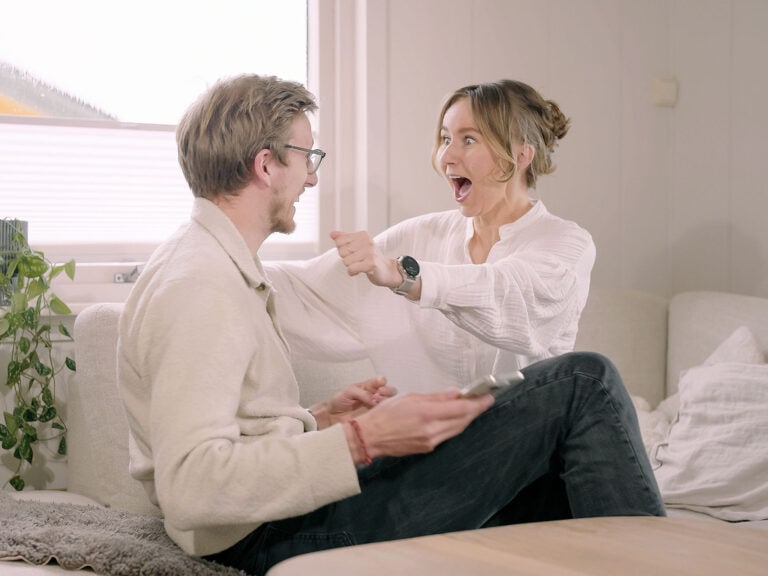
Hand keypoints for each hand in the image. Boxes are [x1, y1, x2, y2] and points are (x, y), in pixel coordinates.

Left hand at [310, 376, 396, 428]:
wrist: (331, 416)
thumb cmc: (339, 401)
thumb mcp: (349, 391)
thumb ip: (362, 393)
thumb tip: (374, 400)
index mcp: (369, 387)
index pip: (380, 381)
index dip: (382, 381)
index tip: (380, 384)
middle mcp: (375, 396)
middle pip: (390, 391)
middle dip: (388, 391)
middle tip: (380, 393)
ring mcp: (375, 408)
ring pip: (389, 403)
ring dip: (386, 402)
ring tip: (376, 403)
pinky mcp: (374, 419)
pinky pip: (383, 416)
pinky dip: (383, 413)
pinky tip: (376, 413)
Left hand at [330, 230, 400, 288]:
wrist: (388, 271)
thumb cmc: (371, 258)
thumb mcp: (358, 246)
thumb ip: (344, 239)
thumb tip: (332, 234)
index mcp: (362, 235)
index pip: (339, 241)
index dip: (343, 251)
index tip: (354, 253)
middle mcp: (367, 241)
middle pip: (341, 252)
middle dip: (347, 259)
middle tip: (358, 261)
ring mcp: (370, 252)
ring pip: (346, 261)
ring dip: (351, 267)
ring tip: (361, 265)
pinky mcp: (371, 263)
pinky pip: (351, 269)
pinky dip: (353, 272)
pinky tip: (360, 271)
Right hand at [347, 390, 493, 462]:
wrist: (371, 437)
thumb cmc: (385, 414)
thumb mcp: (410, 398)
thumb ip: (435, 397)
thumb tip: (455, 394)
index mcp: (426, 414)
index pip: (460, 409)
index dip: (477, 403)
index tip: (488, 397)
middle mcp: (431, 430)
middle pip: (462, 421)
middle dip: (475, 410)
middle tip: (484, 400)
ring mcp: (431, 442)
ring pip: (457, 429)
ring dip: (467, 419)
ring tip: (473, 408)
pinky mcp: (428, 448)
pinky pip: (447, 435)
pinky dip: (455, 426)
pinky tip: (456, 418)